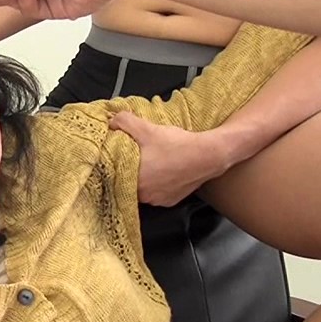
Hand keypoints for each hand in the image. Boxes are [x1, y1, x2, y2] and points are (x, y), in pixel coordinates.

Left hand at [109, 112, 229, 206]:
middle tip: (133, 155)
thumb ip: (124, 122)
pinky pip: (156, 192)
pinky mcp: (169, 200)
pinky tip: (161, 170)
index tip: (115, 155)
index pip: (113, 175)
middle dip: (127, 168)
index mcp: (133, 181)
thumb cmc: (177, 145)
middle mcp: (143, 196)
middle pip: (126, 181)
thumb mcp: (147, 129)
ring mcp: (157, 200)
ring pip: (142, 188)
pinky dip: (156, 182)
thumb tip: (112, 121)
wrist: (209, 156)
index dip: (113, 163)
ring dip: (142, 176)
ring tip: (149, 161)